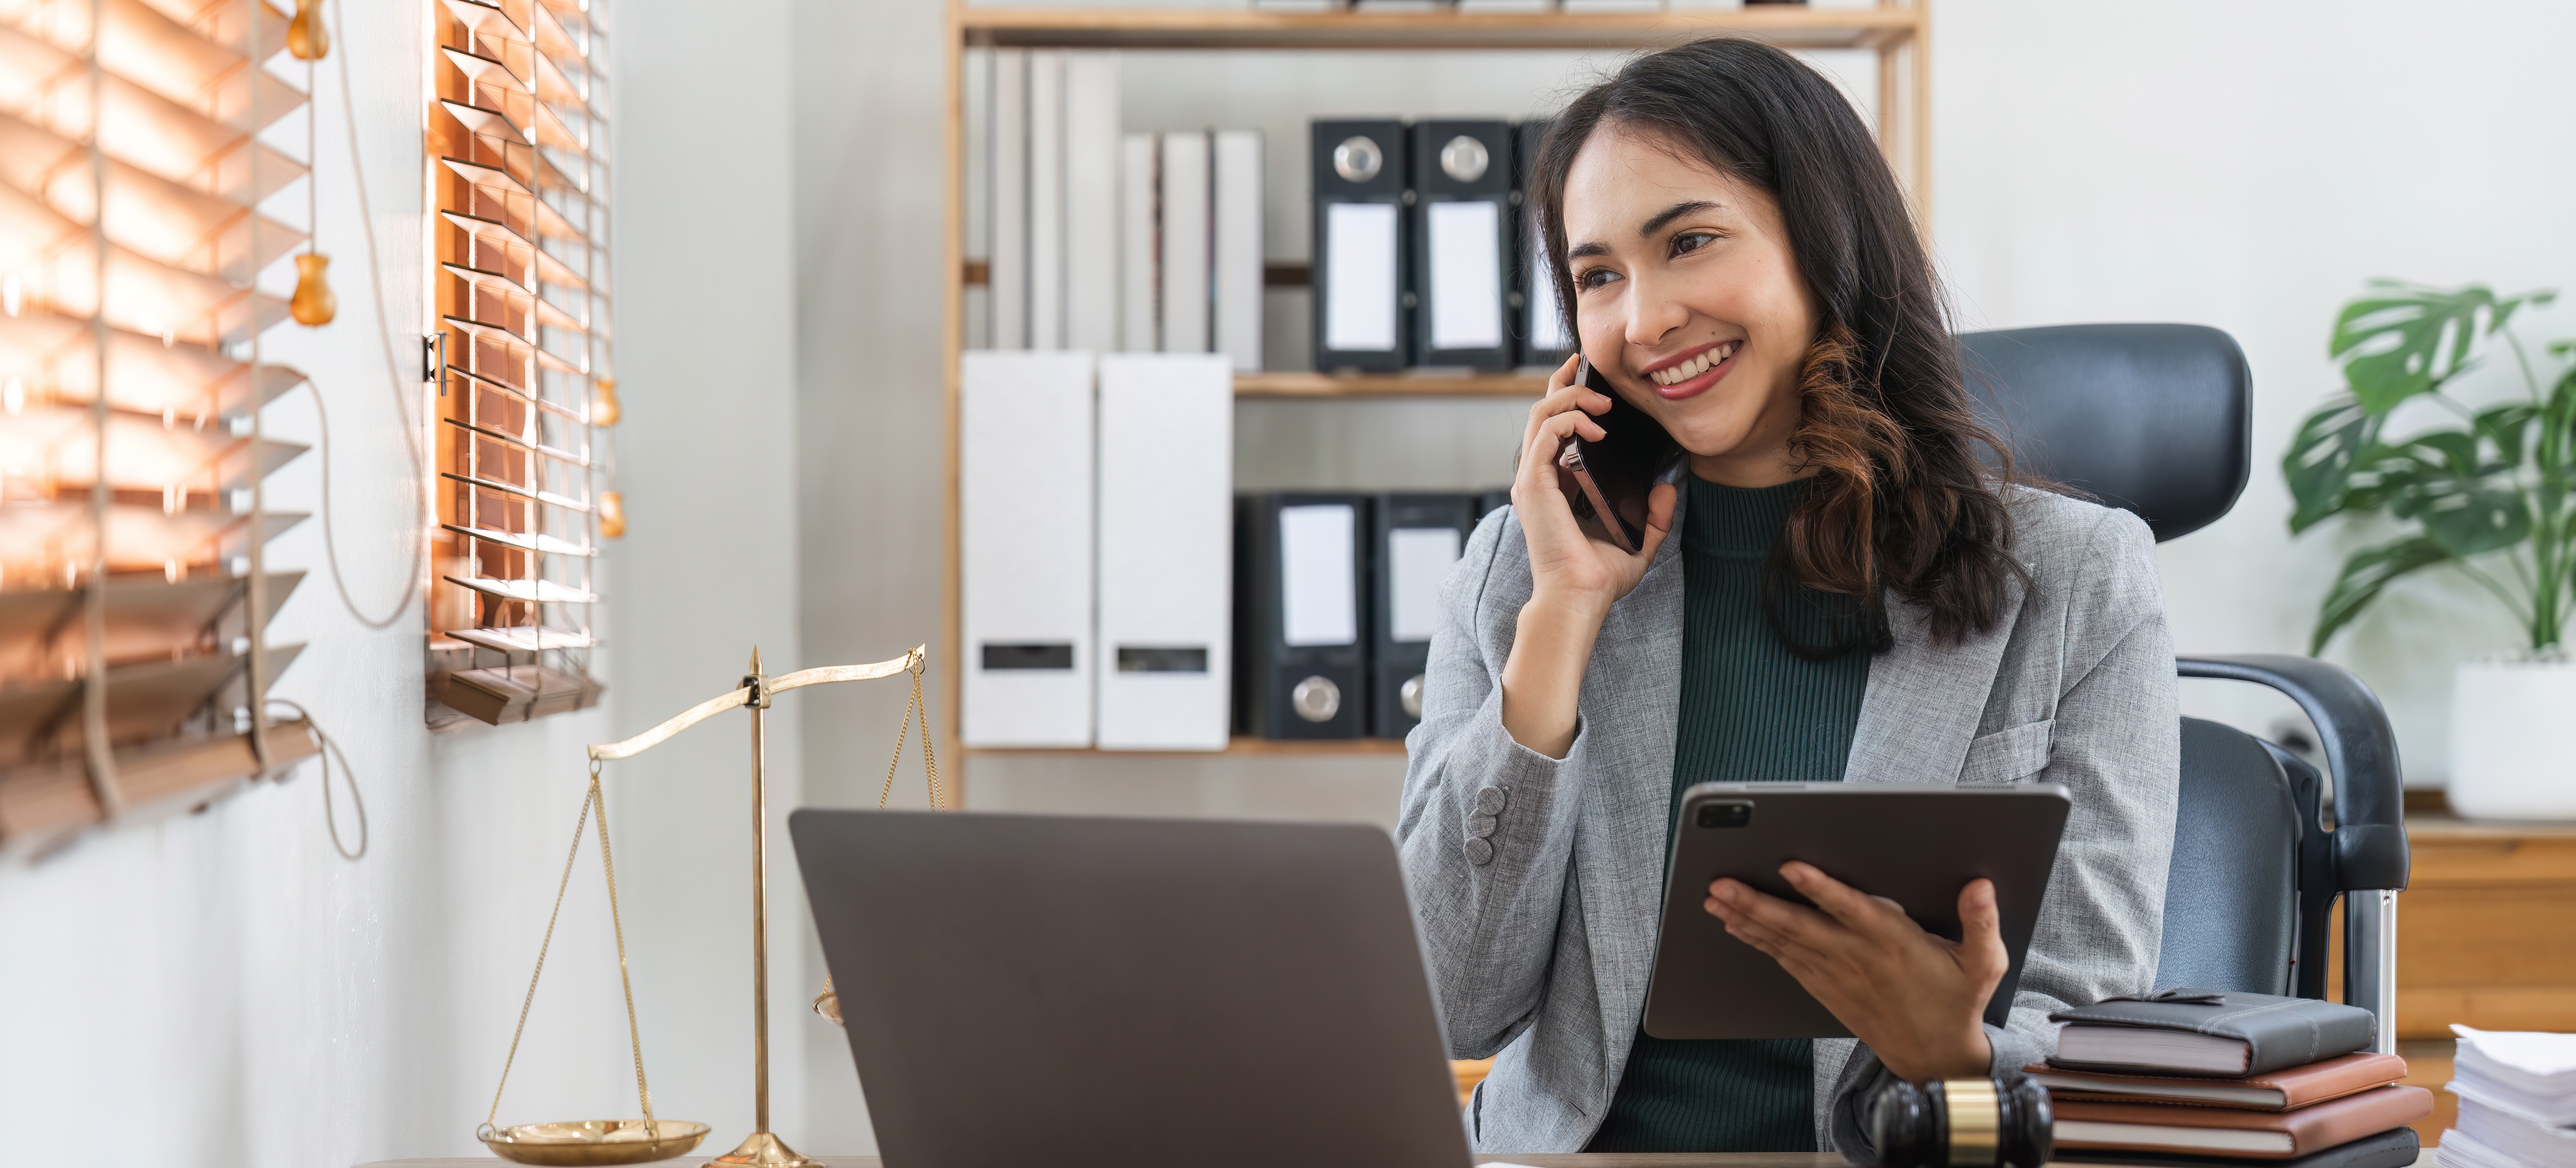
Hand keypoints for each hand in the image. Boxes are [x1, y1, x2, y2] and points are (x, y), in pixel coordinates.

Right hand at [1497, 356, 1679, 757]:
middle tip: (1590, 367)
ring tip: (1603, 403)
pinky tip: (1597, 427)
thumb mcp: (1638, 542)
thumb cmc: (1600, 577)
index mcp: (1556, 485)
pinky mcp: (1533, 484)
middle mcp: (1539, 478)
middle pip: (1542, 411)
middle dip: (1565, 382)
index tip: (1591, 377)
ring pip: (1541, 415)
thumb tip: (1669, 486)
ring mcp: (1532, 479)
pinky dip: (1571, 420)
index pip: (1555, 429)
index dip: (1569, 397)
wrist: (1580, 599)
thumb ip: (1654, 515)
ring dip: (1571, 398)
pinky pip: (1547, 433)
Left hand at [1704, 863, 2005, 1082]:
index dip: (1820, 888)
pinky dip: (1758, 942)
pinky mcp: (1825, 988)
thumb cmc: (1956, 1001)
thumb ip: (1981, 921)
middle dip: (1757, 904)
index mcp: (1893, 943)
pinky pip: (1785, 960)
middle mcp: (1857, 957)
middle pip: (1799, 926)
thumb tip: (1980, 884)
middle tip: (1720, 885)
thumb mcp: (1984, 963)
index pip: (1851, 910)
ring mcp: (1836, 974)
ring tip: (1713, 899)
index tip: (1791, 867)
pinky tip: (1734, 925)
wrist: (1934, 1057)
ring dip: (1746, 920)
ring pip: (1784, 942)